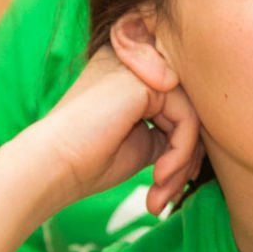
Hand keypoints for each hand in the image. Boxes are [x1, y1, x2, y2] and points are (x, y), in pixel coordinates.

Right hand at [35, 47, 204, 213]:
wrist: (50, 166)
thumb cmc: (86, 162)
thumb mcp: (141, 144)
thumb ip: (169, 132)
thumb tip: (201, 142)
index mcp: (129, 70)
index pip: (177, 103)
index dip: (182, 147)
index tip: (169, 183)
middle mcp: (135, 58)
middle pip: (188, 106)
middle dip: (186, 157)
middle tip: (167, 193)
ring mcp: (140, 64)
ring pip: (191, 113)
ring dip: (183, 161)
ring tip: (162, 191)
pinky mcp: (146, 79)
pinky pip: (187, 117)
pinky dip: (181, 154)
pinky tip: (160, 177)